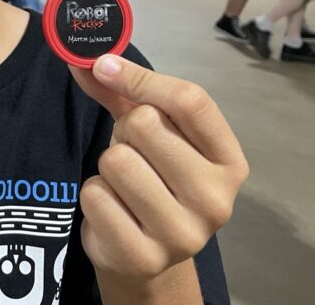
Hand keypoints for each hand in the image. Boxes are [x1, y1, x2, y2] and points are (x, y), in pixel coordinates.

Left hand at [68, 55, 247, 281]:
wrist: (145, 256)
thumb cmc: (152, 179)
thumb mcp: (148, 132)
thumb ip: (122, 92)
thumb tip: (84, 58)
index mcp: (229, 161)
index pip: (191, 100)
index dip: (141, 78)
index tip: (106, 68)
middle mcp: (217, 199)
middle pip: (145, 125)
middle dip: (123, 133)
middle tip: (132, 155)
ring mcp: (184, 234)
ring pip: (116, 161)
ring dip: (106, 167)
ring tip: (122, 184)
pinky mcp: (144, 256)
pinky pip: (95, 195)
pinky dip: (93, 196)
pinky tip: (113, 211)